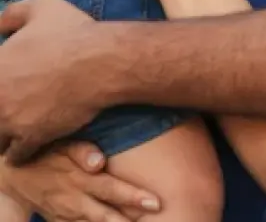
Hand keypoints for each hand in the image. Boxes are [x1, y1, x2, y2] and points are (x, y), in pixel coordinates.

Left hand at [0, 0, 112, 162]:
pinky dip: (20, 150)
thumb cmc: (71, 31)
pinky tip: (30, 139)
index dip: (1, 82)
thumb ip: (11, 14)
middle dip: (2, 108)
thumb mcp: (40, 7)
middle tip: (13, 104)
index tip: (9, 85)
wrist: (99, 61)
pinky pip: (15, 155)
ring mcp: (10, 120)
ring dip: (5, 133)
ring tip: (18, 125)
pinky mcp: (30, 138)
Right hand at [0, 140, 159, 220]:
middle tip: (155, 218)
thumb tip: (99, 160)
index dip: (134, 197)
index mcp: (81, 179)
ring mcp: (67, 216)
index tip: (156, 202)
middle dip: (131, 221)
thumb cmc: (47, 152)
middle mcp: (76, 202)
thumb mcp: (62, 144)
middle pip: (108, 215)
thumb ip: (82, 151)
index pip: (112, 190)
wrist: (16, 173)